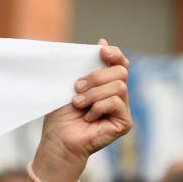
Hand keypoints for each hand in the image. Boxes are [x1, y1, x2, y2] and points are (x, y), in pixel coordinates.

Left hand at [40, 40, 131, 170]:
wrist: (57, 140)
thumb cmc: (61, 115)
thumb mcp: (71, 85)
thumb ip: (85, 66)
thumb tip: (102, 40)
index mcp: (105, 84)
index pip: (119, 63)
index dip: (114, 54)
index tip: (101, 49)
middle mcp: (117, 95)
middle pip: (120, 72)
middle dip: (97, 77)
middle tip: (77, 88)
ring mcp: (122, 109)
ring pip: (119, 87)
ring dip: (94, 94)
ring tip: (78, 104)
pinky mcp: (124, 122)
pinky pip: (116, 103)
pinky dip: (98, 107)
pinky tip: (87, 117)